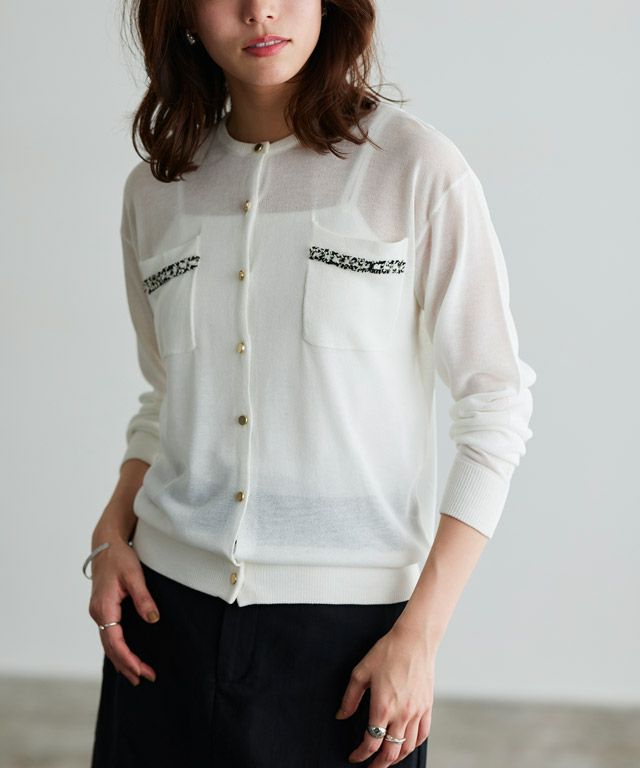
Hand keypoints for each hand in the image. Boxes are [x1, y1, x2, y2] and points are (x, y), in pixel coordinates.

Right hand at [87, 537, 159, 686]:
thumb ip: (144, 598)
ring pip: (108, 643)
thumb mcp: (135, 575)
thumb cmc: (120, 557)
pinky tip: (126, 656)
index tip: (141, 671)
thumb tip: (153, 620)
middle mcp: (97, 613)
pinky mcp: (102, 609)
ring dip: (121, 660)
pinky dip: (117, 648)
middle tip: (145, 679)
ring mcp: (98, 612)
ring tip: (136, 675)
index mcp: (104, 607)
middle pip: (110, 647)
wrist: (106, 544)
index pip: (114, 642)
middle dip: (126, 665)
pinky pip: (108, 635)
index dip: (128, 659)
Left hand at [335, 622, 434, 765]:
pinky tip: (406, 746)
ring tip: (386, 760)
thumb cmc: (388, 652)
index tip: (354, 757)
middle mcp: (402, 714)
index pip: (371, 742)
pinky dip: (413, 746)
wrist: (414, 640)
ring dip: (396, 758)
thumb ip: (350, 698)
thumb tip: (341, 716)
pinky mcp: (427, 707)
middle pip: (391, 752)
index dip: (360, 754)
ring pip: (408, 747)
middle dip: (378, 765)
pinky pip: (422, 735)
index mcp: (383, 706)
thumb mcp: (361, 672)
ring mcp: (417, 712)